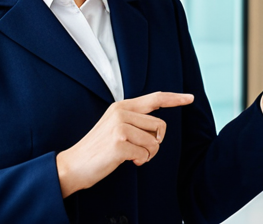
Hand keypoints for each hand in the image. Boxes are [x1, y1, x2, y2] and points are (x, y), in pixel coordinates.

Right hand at [56, 91, 193, 197]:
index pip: (155, 98)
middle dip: (155, 142)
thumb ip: (135, 120)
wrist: (73, 165)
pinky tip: (127, 160)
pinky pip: (146, 153)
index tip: (190, 98)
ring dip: (148, 153)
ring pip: (155, 141)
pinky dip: (140, 160)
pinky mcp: (119, 144)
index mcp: (122, 106)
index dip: (175, 98)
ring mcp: (120, 127)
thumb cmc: (98, 148)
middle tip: (140, 149)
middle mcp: (121, 113)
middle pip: (160, 126)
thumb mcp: (115, 125)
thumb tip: (158, 127)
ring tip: (131, 155)